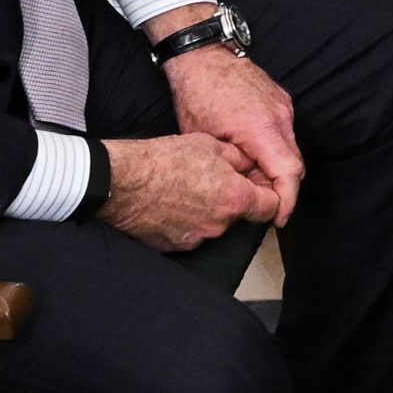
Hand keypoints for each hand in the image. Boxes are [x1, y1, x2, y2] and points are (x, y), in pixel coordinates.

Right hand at [99, 132, 278, 252]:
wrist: (122, 182)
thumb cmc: (164, 159)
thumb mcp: (210, 145)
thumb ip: (239, 159)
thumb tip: (251, 164)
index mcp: (235, 199)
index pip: (271, 207)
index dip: (269, 195)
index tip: (260, 188)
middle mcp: (219, 225)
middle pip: (238, 215)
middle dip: (231, 199)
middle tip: (211, 180)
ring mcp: (196, 239)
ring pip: (213, 225)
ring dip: (207, 210)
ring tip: (185, 190)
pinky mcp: (174, 247)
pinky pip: (189, 234)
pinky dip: (185, 222)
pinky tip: (170, 204)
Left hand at [158, 32, 302, 226]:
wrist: (203, 54)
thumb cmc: (196, 95)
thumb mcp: (206, 141)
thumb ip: (233, 166)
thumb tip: (246, 189)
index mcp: (261, 128)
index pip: (288, 173)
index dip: (287, 200)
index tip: (279, 218)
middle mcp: (280, 116)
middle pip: (294, 164)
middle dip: (280, 188)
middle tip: (258, 203)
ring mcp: (284, 106)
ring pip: (290, 149)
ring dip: (275, 168)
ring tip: (249, 176)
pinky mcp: (281, 100)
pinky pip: (284, 133)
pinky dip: (273, 150)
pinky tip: (251, 154)